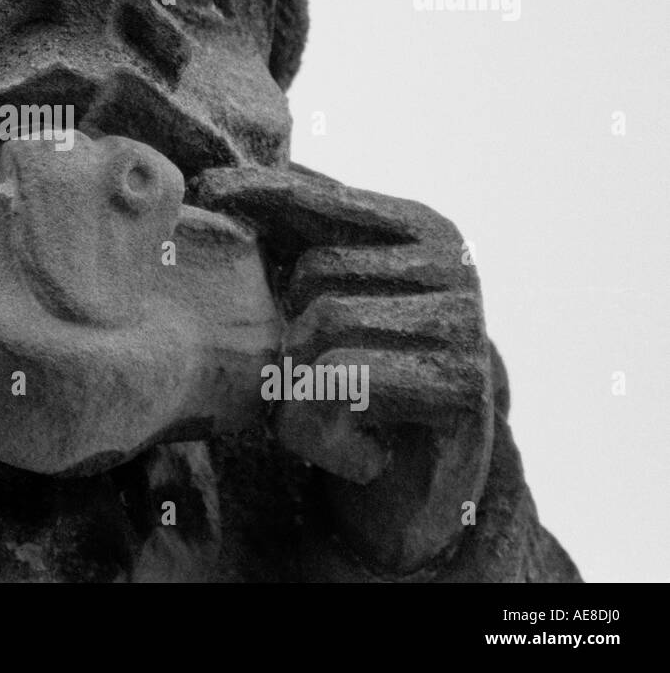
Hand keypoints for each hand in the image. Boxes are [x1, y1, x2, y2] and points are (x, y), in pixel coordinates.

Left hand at [194, 162, 494, 574]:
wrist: (416, 489)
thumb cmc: (360, 383)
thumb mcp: (327, 300)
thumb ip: (295, 239)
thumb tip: (214, 182)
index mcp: (425, 231)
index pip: (329, 199)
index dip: (263, 191)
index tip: (205, 186)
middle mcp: (455, 266)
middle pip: (315, 272)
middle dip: (289, 333)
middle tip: (315, 384)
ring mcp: (467, 321)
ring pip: (324, 324)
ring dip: (301, 385)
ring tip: (332, 415)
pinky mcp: (464, 383)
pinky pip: (343, 379)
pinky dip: (321, 422)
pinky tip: (355, 446)